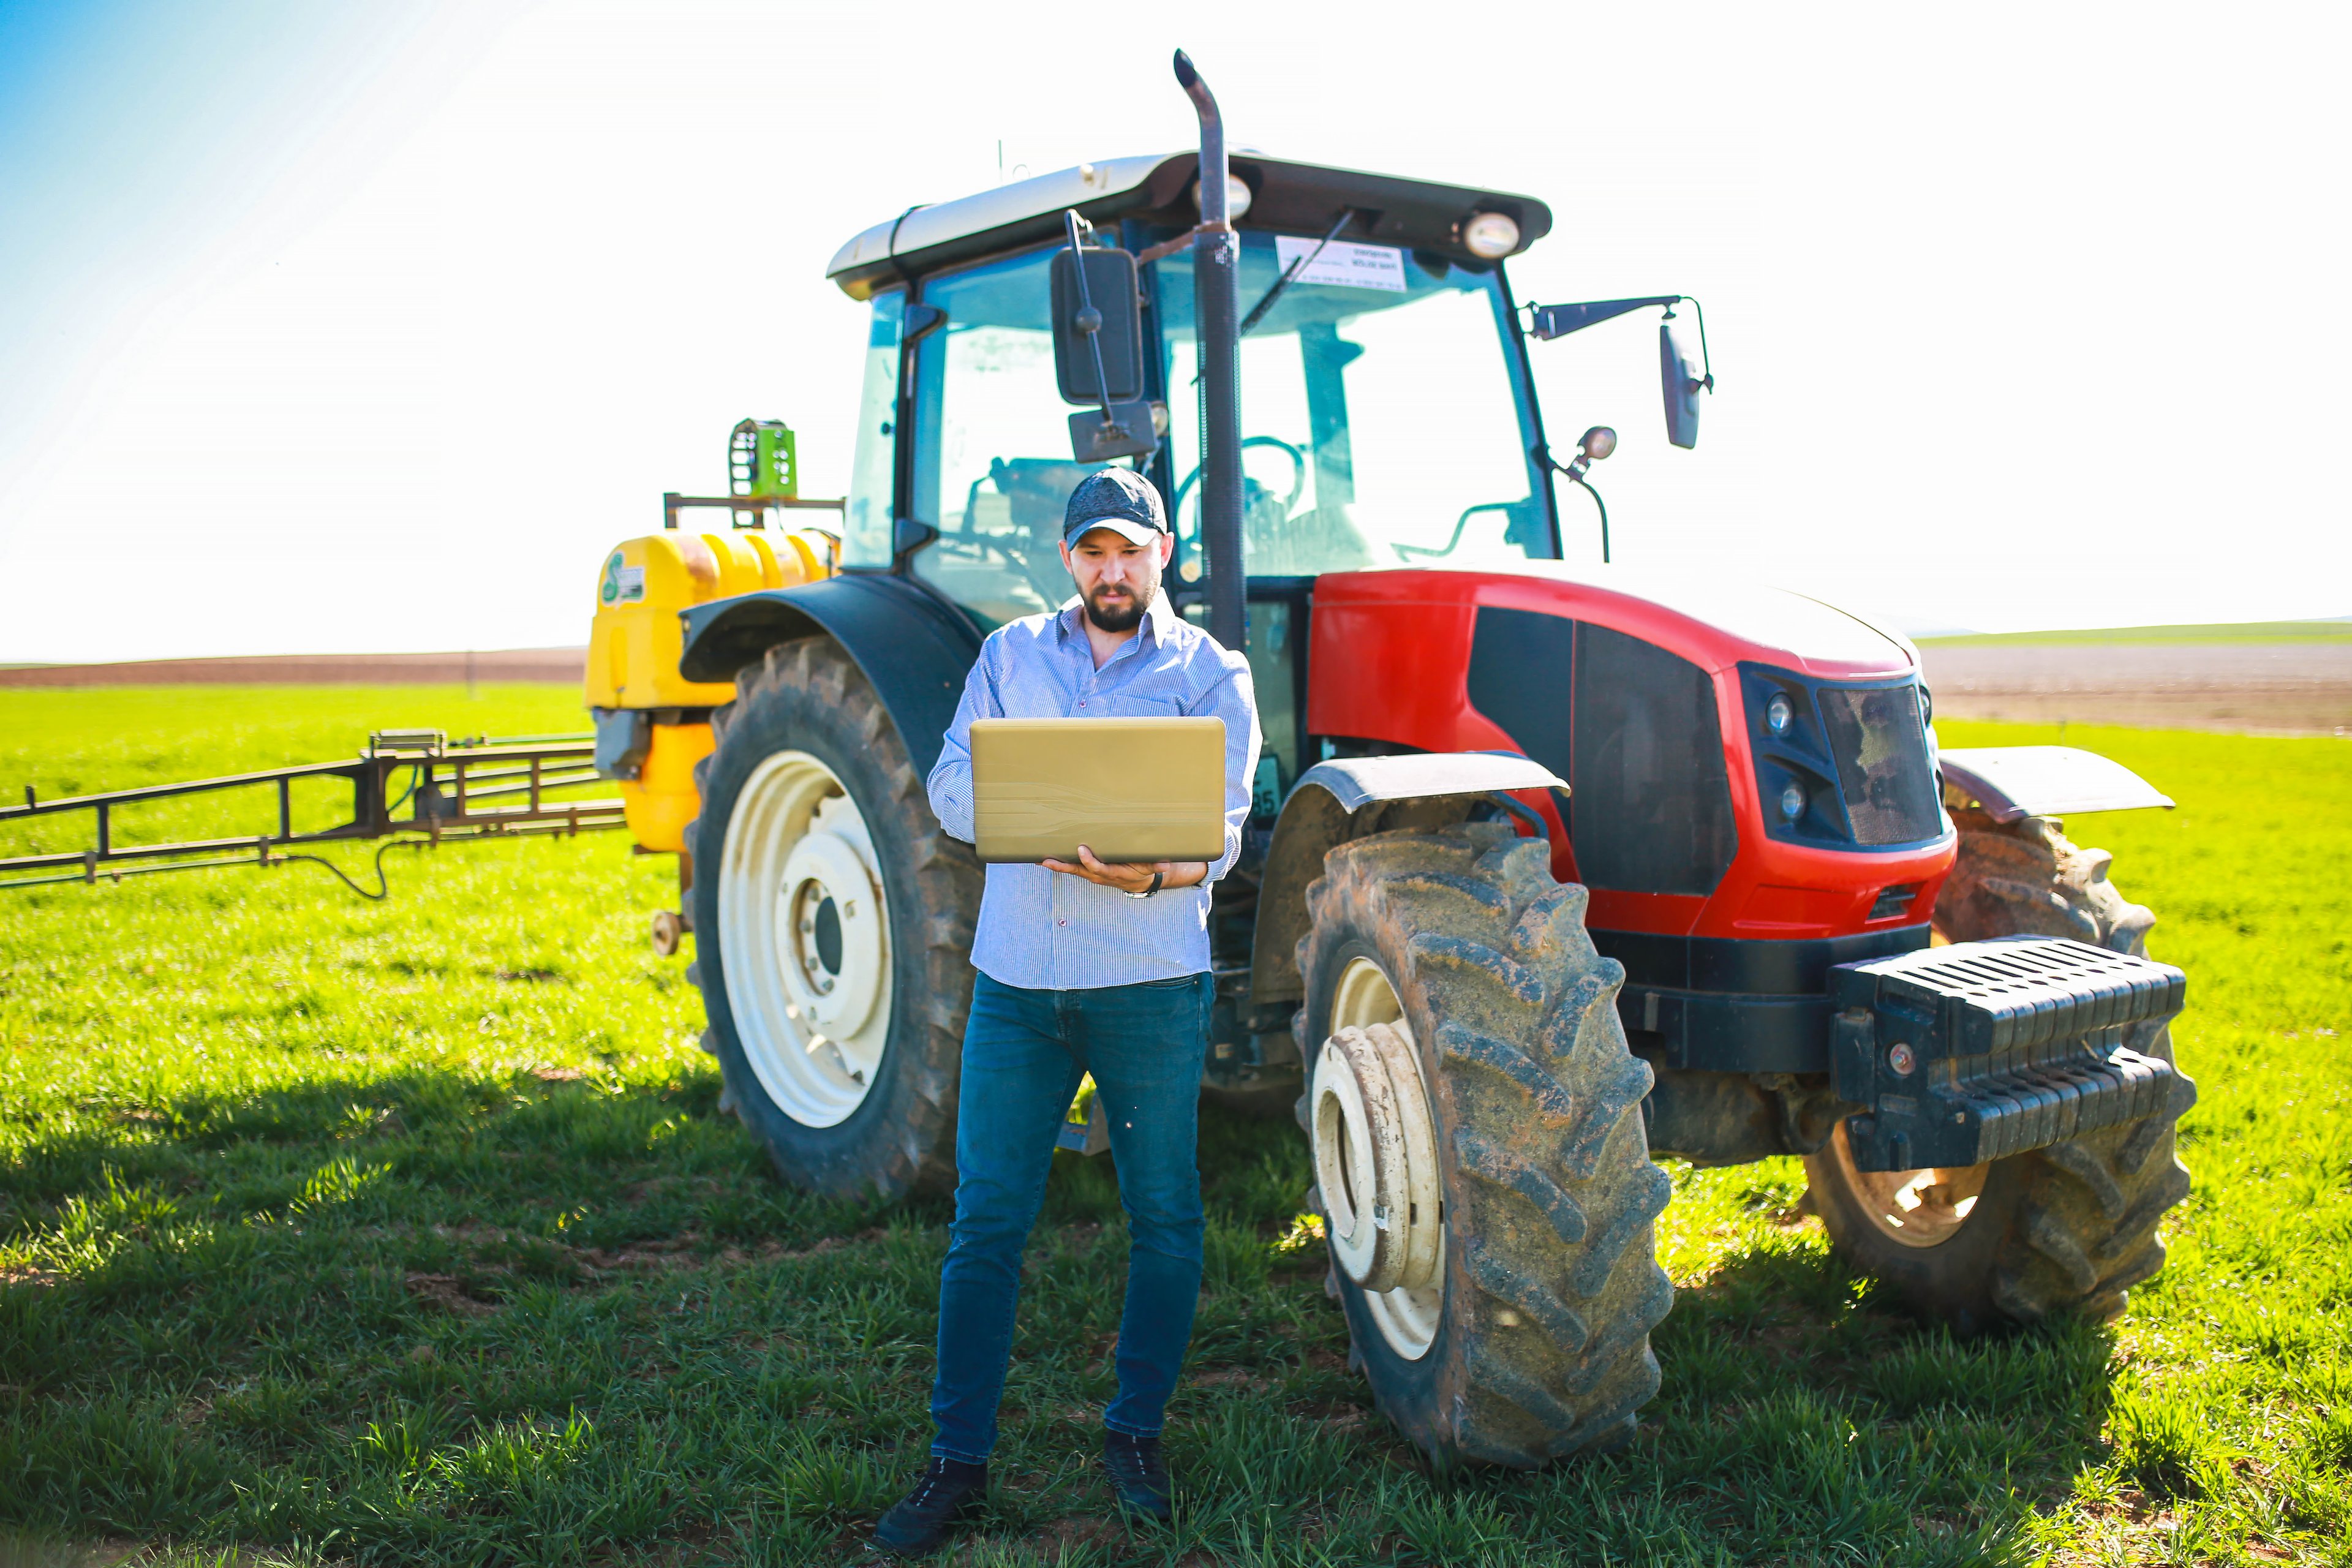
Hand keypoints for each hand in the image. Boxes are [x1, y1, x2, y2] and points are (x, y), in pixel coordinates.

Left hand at [1040, 845, 1206, 893]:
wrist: (1138, 882)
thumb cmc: (1142, 870)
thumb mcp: (1149, 867)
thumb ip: (1155, 864)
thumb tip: (1166, 863)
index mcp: (1112, 873)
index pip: (1097, 868)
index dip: (1089, 860)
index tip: (1081, 849)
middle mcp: (1098, 875)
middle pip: (1077, 870)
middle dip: (1061, 866)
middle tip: (1046, 860)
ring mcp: (1091, 874)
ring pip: (1071, 869)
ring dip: (1055, 864)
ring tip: (1039, 858)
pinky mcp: (1088, 871)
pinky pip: (1072, 867)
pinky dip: (1059, 863)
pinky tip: (1046, 858)